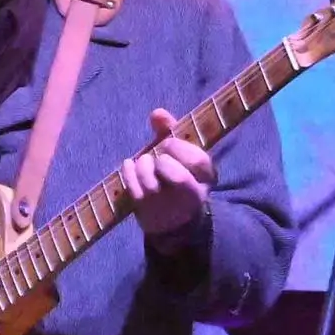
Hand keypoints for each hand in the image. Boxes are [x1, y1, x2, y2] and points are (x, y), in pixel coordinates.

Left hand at [123, 107, 214, 241]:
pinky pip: (134, 189)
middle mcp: (192, 196)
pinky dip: (128, 171)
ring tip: (143, 162)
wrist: (174, 221)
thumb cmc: (177, 176)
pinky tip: (129, 166)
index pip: (198, 161)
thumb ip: (170, 130)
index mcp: (206, 179)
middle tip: (157, 157)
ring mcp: (168, 207)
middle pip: (178, 177)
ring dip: (143, 165)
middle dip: (162, 160)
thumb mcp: (180, 154)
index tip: (167, 144)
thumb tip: (157, 112)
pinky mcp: (148, 212)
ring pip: (152, 184)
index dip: (180, 148)